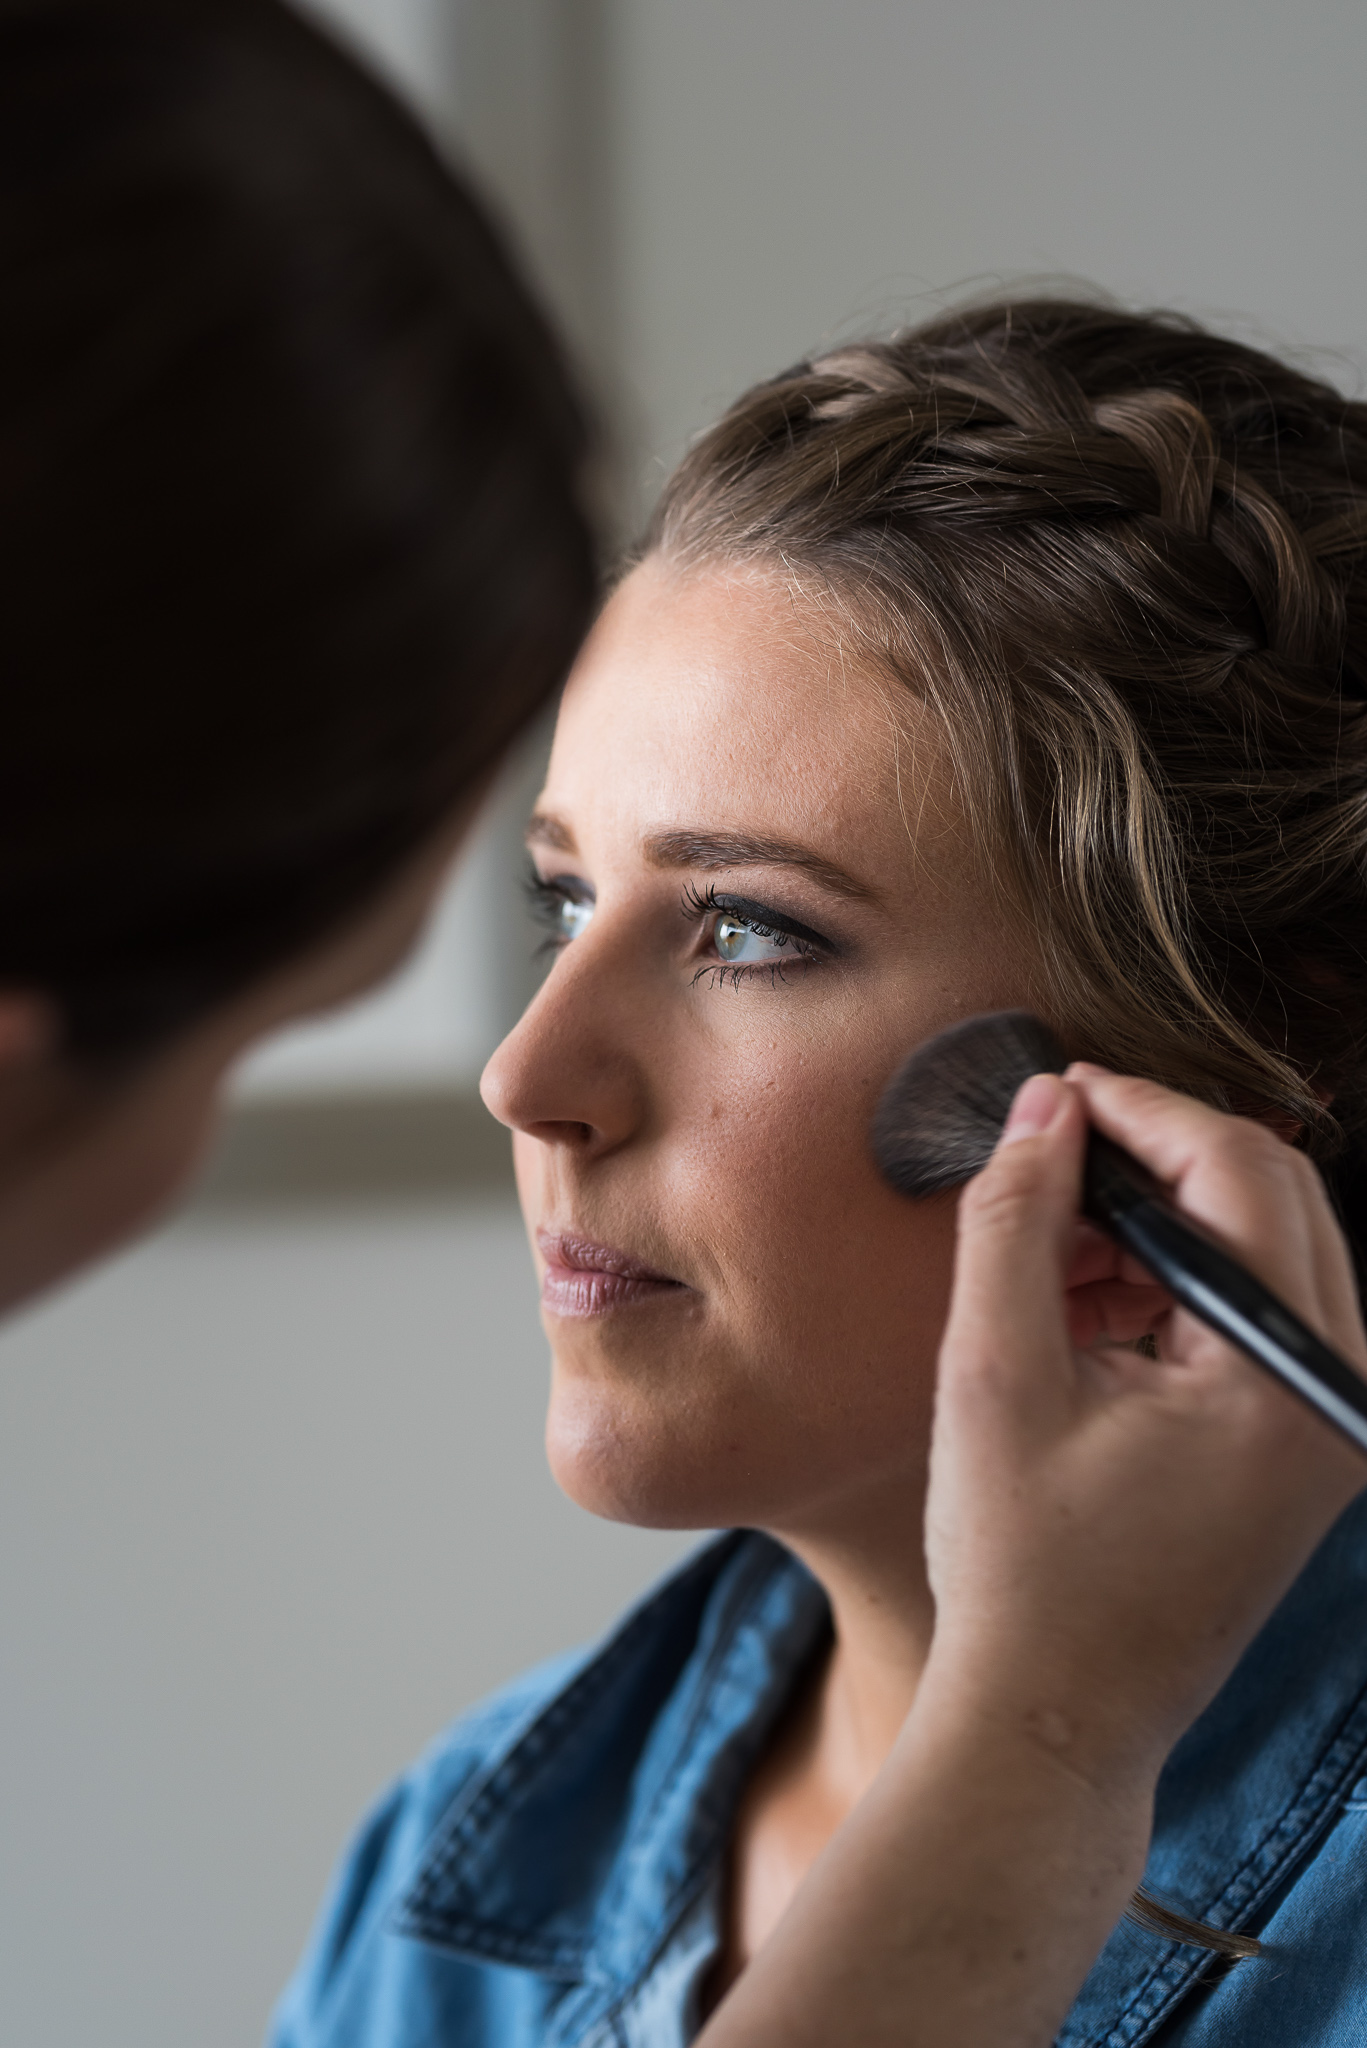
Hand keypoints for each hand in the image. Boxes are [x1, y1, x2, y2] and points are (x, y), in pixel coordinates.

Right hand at [920, 1067, 1366, 1788]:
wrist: (1055, 1718)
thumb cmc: (1020, 1567)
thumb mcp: (994, 1374)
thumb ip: (1016, 1222)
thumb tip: (1043, 1108)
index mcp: (1281, 1379)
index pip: (1240, 1173)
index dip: (1141, 1110)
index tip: (1057, 1095)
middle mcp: (1335, 1395)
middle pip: (1274, 1197)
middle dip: (1158, 1157)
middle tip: (1052, 1157)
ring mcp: (1329, 1426)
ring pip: (1269, 1249)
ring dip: (1163, 1222)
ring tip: (1049, 1250)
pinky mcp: (1305, 1448)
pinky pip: (1258, 1316)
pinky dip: (1177, 1286)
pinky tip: (1085, 1305)